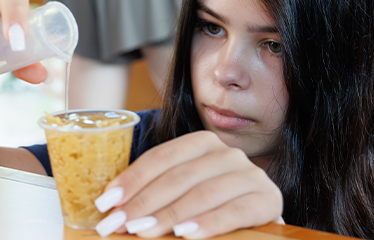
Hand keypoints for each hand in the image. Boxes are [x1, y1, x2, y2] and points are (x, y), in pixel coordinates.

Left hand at [93, 131, 282, 237]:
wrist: (258, 227)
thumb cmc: (210, 209)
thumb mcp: (182, 195)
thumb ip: (155, 194)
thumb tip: (111, 207)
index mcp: (202, 143)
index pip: (161, 158)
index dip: (131, 180)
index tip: (105, 203)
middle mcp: (227, 153)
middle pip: (177, 177)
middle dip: (142, 203)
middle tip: (116, 224)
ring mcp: (250, 174)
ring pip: (201, 193)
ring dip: (167, 215)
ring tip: (142, 232)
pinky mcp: (268, 199)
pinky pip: (234, 211)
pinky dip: (207, 223)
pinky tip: (184, 235)